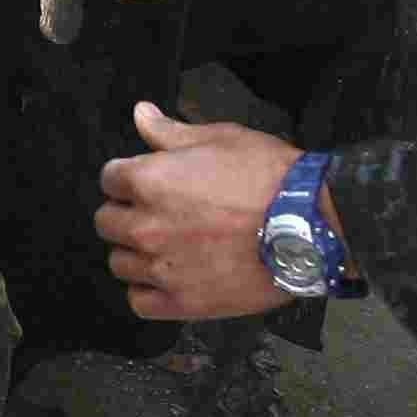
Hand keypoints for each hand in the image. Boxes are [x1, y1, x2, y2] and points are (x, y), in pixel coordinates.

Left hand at [91, 105, 306, 327]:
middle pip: (106, 222)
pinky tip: (168, 278)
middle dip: (126, 213)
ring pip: (119, 263)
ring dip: (135, 253)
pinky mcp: (182, 302)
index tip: (146, 182)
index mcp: (148, 181)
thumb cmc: (268, 176)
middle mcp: (146, 226)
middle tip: (158, 214)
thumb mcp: (220, 139)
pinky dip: (147, 291)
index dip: (128, 177)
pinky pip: (139, 301)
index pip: (109, 179)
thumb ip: (170, 133)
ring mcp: (162, 267)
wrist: (310, 225)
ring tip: (166, 247)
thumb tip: (141, 114)